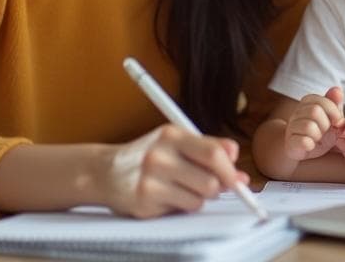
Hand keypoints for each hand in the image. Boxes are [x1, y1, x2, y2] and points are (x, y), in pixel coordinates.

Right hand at [102, 124, 249, 217]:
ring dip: (200, 197)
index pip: (213, 152)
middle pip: (211, 180)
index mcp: (171, 134)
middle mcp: (160, 155)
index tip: (239, 178)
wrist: (105, 171)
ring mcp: (151, 180)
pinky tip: (169, 196)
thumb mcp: (176, 141)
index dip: (231, 168)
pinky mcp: (145, 201)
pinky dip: (183, 205)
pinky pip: (183, 209)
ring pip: (200, 198)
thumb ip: (208, 146)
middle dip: (219, 187)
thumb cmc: (148, 155)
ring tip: (185, 187)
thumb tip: (237, 160)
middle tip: (212, 185)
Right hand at [283, 86, 344, 161]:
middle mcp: (297, 112)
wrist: (306, 150)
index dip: (334, 112)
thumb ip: (335, 104)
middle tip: (326, 132)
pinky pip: (302, 141)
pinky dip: (310, 145)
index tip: (338, 122)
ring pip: (308, 126)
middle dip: (326, 124)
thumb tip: (337, 90)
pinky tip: (311, 146)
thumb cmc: (321, 132)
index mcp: (308, 102)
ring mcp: (291, 127)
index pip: (321, 101)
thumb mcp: (332, 118)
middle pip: (315, 111)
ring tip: (317, 139)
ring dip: (318, 135)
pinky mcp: (290, 143)